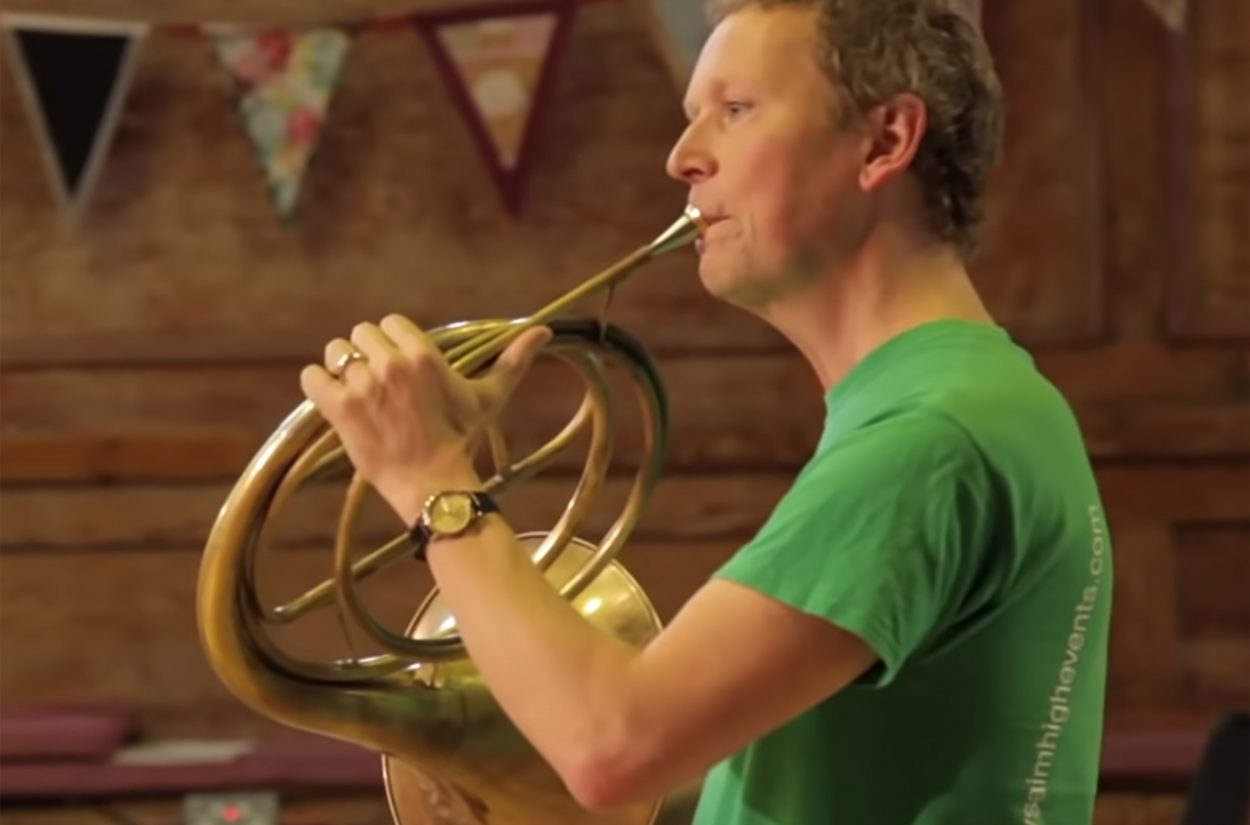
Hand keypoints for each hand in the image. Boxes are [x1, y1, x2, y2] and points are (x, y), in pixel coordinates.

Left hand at [300, 314, 550, 524]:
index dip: (392, 343)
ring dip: (341, 368)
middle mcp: (391, 365)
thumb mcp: (488, 397)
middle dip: (367, 355)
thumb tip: (543, 330)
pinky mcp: (339, 409)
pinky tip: (334, 400)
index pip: (391, 323)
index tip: (399, 367)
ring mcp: (362, 386)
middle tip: (379, 384)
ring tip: (357, 392)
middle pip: (361, 334)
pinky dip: (318, 385)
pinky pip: (312, 377)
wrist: (433, 484)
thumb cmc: (462, 438)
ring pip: (335, 352)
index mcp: (423, 355)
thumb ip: (512, 360)